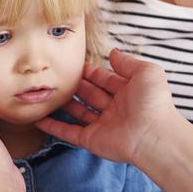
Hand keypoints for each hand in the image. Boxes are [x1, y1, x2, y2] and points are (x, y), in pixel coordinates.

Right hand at [35, 49, 181, 164]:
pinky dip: (54, 126)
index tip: (75, 63)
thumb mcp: (146, 72)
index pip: (104, 79)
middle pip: (90, 94)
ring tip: (48, 91)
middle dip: (76, 85)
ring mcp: (102, 125)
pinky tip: (39, 118)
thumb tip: (112, 52)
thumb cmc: (153, 102)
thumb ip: (127, 62)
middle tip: (58, 75)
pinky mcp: (91, 139)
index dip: (91, 71)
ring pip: (79, 112)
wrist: (153, 135)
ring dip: (65, 103)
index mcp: (128, 92)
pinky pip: (69, 132)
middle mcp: (114, 108)